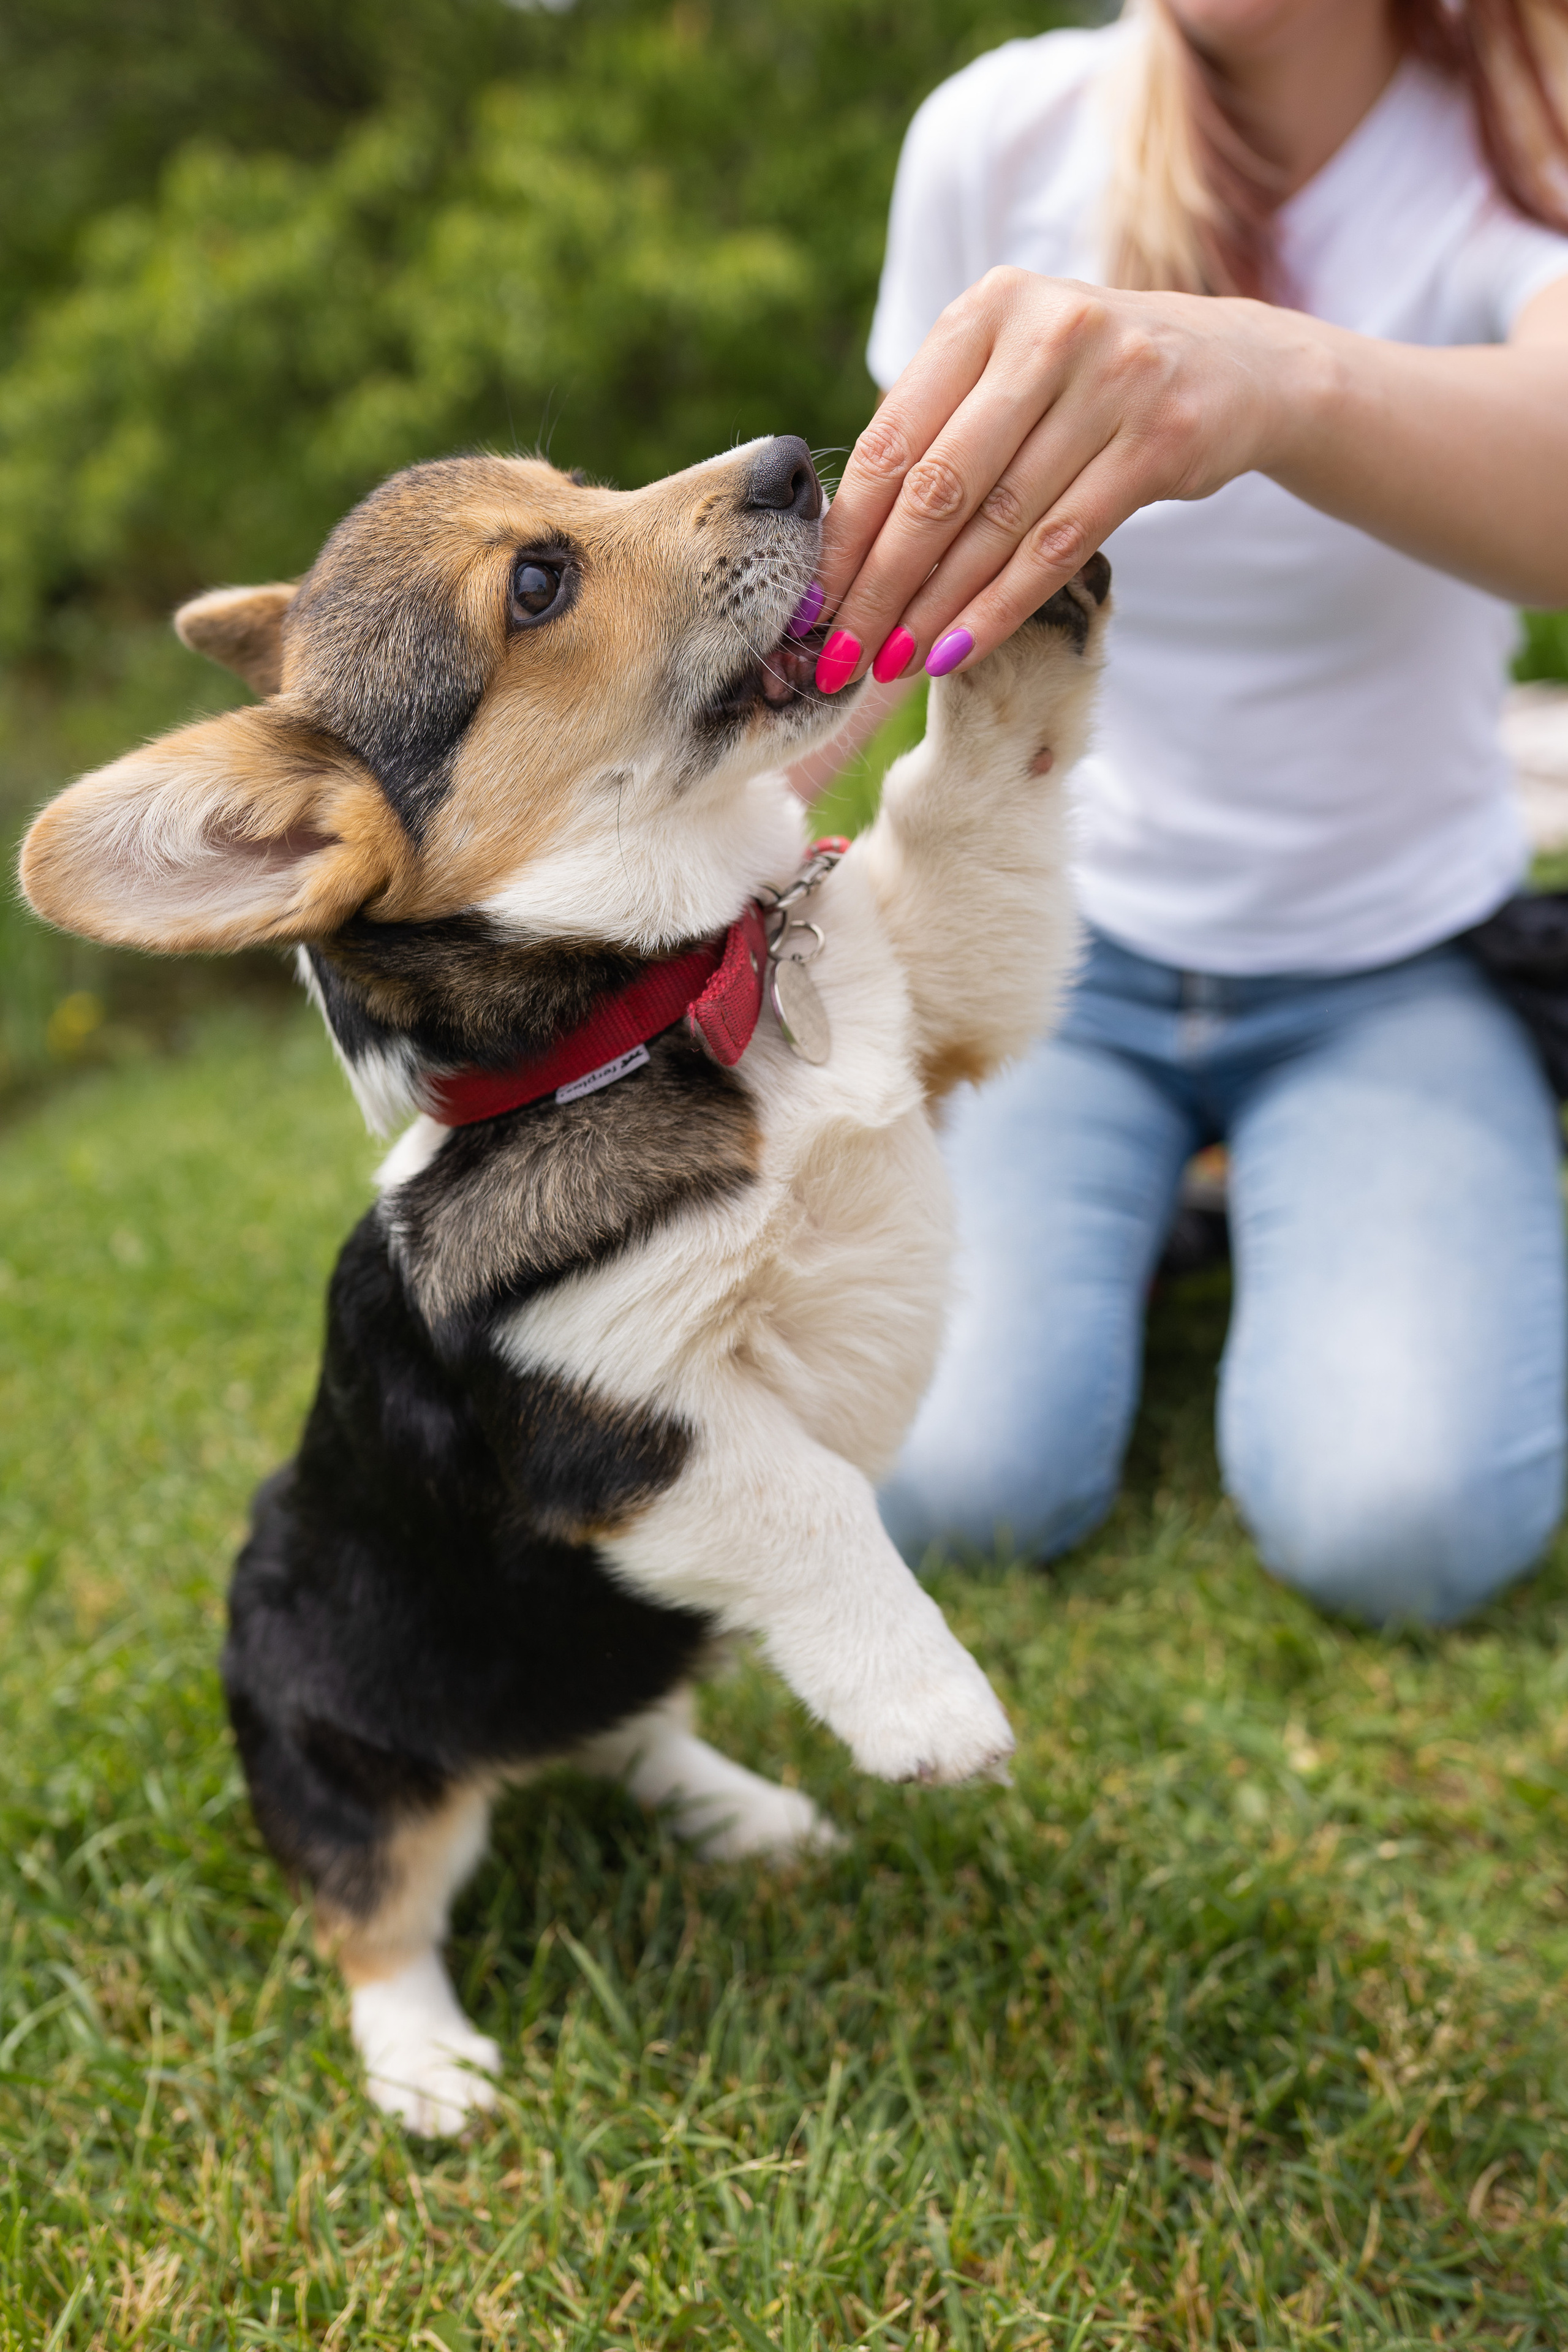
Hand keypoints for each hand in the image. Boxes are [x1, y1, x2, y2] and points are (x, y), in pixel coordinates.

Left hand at [812, 267, 1303, 687]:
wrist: (1234, 367)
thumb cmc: (1088, 384)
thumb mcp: (1010, 372)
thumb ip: (937, 429)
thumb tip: (841, 546)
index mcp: (986, 311)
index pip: (892, 438)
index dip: (846, 532)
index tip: (808, 603)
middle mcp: (1046, 332)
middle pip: (938, 486)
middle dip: (880, 584)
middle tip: (840, 653)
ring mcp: (1111, 383)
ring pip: (998, 524)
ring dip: (934, 609)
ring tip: (889, 664)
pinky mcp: (1159, 441)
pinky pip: (1058, 547)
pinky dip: (999, 609)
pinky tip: (955, 652)